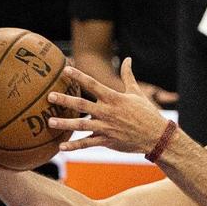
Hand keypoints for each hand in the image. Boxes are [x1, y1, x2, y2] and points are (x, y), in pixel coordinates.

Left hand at [45, 58, 172, 153]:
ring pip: (82, 125)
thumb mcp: (136, 92)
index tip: (65, 69)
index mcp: (114, 98)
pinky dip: (74, 146)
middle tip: (50, 96)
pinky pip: (88, 143)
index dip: (79, 76)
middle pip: (82, 104)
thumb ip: (128, 75)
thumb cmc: (146, 113)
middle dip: (65, 100)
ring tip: (50, 122)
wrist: (156, 136)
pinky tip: (62, 147)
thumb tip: (127, 59)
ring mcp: (107, 128)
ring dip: (65, 124)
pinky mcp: (107, 141)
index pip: (93, 84)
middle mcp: (108, 112)